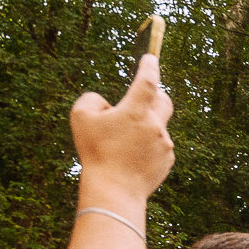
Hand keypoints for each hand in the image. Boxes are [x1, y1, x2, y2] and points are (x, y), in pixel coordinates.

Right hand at [70, 54, 173, 202]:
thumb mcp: (81, 118)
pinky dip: (147, 147)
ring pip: (157, 127)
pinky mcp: (167, 161)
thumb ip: (92, 100)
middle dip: (157, 94)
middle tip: (145, 96)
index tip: (150, 58)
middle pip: (165, 101)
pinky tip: (131, 158)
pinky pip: (158, 147)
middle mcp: (155, 125)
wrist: (115, 190)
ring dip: (143, 128)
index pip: (148, 81)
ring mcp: (164, 144)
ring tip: (122, 144)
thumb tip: (107, 103)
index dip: (149, 67)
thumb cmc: (96, 152)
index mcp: (136, 111)